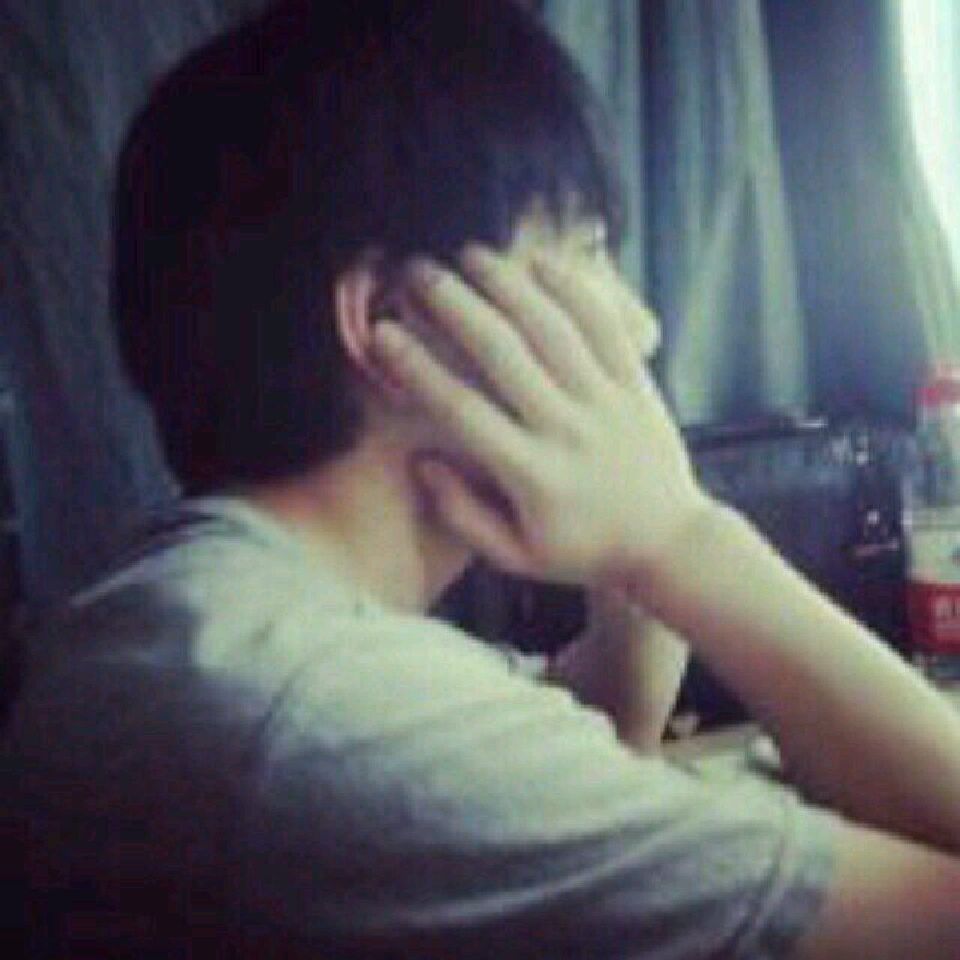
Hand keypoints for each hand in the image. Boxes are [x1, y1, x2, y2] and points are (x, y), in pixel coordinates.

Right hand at [370, 245, 713, 591]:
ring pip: (552, 329)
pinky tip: (541, 263)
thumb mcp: (517, 556)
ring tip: (470, 254)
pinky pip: (605, 328)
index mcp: (531, 475)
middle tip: (417, 273)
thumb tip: (421, 460)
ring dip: (507, 284)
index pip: (461, 409)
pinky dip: (574, 291)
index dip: (415, 367)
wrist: (670, 544)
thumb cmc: (585, 552)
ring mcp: (607, 403)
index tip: (382, 333)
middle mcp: (566, 430)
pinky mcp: (637, 386)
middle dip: (453, 304)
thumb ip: (462, 514)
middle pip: (501, 353)